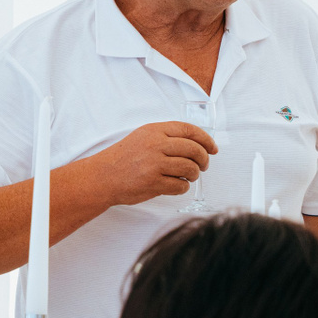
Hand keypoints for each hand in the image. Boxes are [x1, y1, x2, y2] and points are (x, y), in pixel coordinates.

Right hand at [86, 122, 216, 206]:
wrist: (104, 176)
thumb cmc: (124, 158)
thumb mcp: (143, 137)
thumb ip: (167, 137)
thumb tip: (197, 145)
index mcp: (155, 130)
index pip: (189, 130)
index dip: (206, 139)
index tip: (213, 148)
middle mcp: (155, 144)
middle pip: (194, 150)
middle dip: (204, 159)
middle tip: (203, 165)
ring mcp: (154, 164)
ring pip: (190, 168)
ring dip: (194, 174)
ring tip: (188, 176)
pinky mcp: (153, 182)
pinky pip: (180, 185)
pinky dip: (183, 187)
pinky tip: (177, 185)